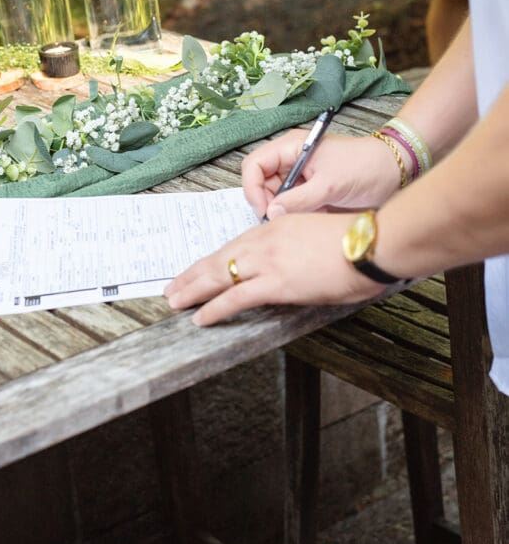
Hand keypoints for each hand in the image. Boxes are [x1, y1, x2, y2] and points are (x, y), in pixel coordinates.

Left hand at [164, 211, 384, 325]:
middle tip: (173, 287)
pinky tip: (201, 317)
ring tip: (175, 302)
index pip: (234, 246)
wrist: (370, 243)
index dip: (213, 260)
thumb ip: (297, 249)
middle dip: (192, 274)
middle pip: (218, 258)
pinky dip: (215, 308)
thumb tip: (292, 267)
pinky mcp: (275, 283)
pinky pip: (236, 297)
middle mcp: (265, 240)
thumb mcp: (317, 236)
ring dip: (193, 291)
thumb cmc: (355, 242)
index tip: (198, 269)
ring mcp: (267, 261)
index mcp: (276, 226)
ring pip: (219, 276)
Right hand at [242, 131, 402, 219]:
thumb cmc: (366, 167)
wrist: (396, 172)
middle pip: (261, 183)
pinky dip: (295, 217)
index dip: (252, 188)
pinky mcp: (311, 193)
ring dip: (282, 212)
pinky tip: (307, 222)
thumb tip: (271, 213)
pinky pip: (292, 207)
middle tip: (278, 222)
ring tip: (298, 221)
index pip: (254, 165)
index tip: (263, 210)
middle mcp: (292, 162)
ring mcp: (301, 178)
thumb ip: (298, 199)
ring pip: (275, 198)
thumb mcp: (330, 184)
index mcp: (291, 148)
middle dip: (266, 203)